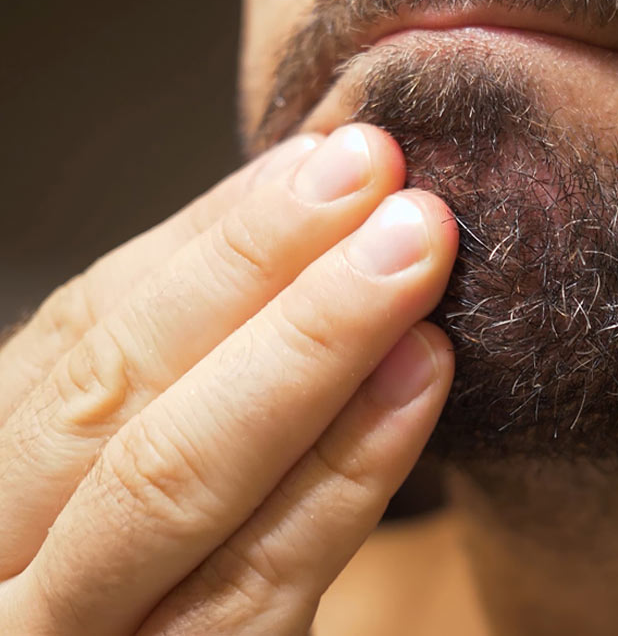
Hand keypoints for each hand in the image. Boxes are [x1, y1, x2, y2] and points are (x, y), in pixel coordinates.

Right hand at [0, 125, 458, 633]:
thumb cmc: (128, 589)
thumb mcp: (115, 477)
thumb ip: (177, 384)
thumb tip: (297, 234)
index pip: (84, 331)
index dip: (209, 239)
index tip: (327, 159)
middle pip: (116, 388)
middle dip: (258, 269)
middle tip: (381, 174)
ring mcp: (67, 633)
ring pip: (171, 477)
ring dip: (310, 347)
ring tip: (415, 251)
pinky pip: (254, 583)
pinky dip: (343, 474)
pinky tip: (419, 381)